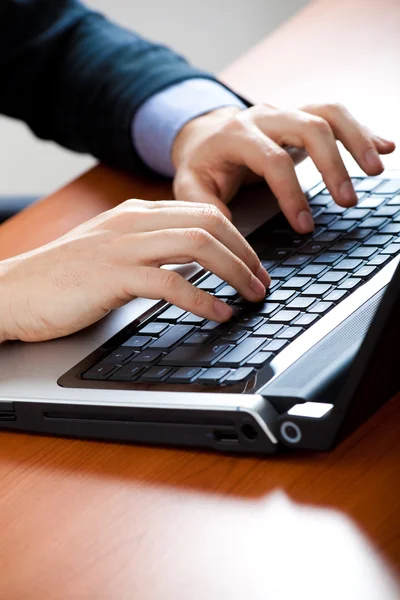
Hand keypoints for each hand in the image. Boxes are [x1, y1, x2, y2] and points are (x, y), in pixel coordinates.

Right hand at [0, 200, 269, 341]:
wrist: (13, 292)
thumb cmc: (63, 278)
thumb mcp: (113, 253)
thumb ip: (150, 250)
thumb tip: (194, 266)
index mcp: (136, 214)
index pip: (204, 213)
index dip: (238, 238)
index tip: (253, 264)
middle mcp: (133, 223)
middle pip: (210, 224)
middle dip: (245, 254)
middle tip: (262, 282)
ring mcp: (122, 247)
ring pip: (198, 246)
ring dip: (234, 272)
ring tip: (251, 296)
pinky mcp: (112, 276)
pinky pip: (170, 283)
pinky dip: (203, 299)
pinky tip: (219, 313)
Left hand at [172, 103, 395, 232]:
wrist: (204, 136)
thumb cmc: (200, 165)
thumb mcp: (191, 187)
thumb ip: (206, 207)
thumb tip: (228, 237)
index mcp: (236, 135)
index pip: (272, 160)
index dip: (292, 194)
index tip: (305, 227)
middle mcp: (264, 116)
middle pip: (309, 128)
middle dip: (332, 165)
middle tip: (348, 201)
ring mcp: (285, 113)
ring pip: (328, 114)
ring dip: (356, 140)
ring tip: (375, 170)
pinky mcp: (300, 117)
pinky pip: (335, 115)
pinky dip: (361, 131)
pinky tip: (383, 147)